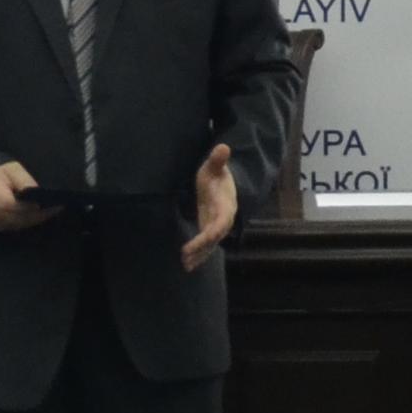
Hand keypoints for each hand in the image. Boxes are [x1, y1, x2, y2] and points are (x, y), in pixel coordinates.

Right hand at [0, 162, 56, 232]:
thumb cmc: (2, 174)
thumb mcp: (13, 170)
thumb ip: (24, 180)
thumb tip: (37, 191)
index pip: (8, 204)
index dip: (26, 205)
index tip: (42, 202)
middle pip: (18, 217)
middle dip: (38, 213)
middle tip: (57, 207)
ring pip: (21, 224)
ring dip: (38, 218)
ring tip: (54, 210)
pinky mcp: (2, 227)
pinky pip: (20, 227)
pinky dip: (33, 221)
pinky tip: (45, 214)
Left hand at [177, 144, 240, 271]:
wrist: (222, 184)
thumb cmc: (216, 174)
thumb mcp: (214, 166)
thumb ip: (217, 160)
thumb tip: (223, 147)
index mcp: (226, 205)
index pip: (221, 221)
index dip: (214, 231)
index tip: (204, 238)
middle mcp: (223, 220)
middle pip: (214, 237)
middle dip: (202, 247)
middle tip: (186, 255)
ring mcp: (216, 227)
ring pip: (210, 245)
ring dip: (199, 256)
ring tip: (186, 266)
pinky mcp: (209, 230)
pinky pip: (205, 246)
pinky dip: (198, 255)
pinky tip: (187, 265)